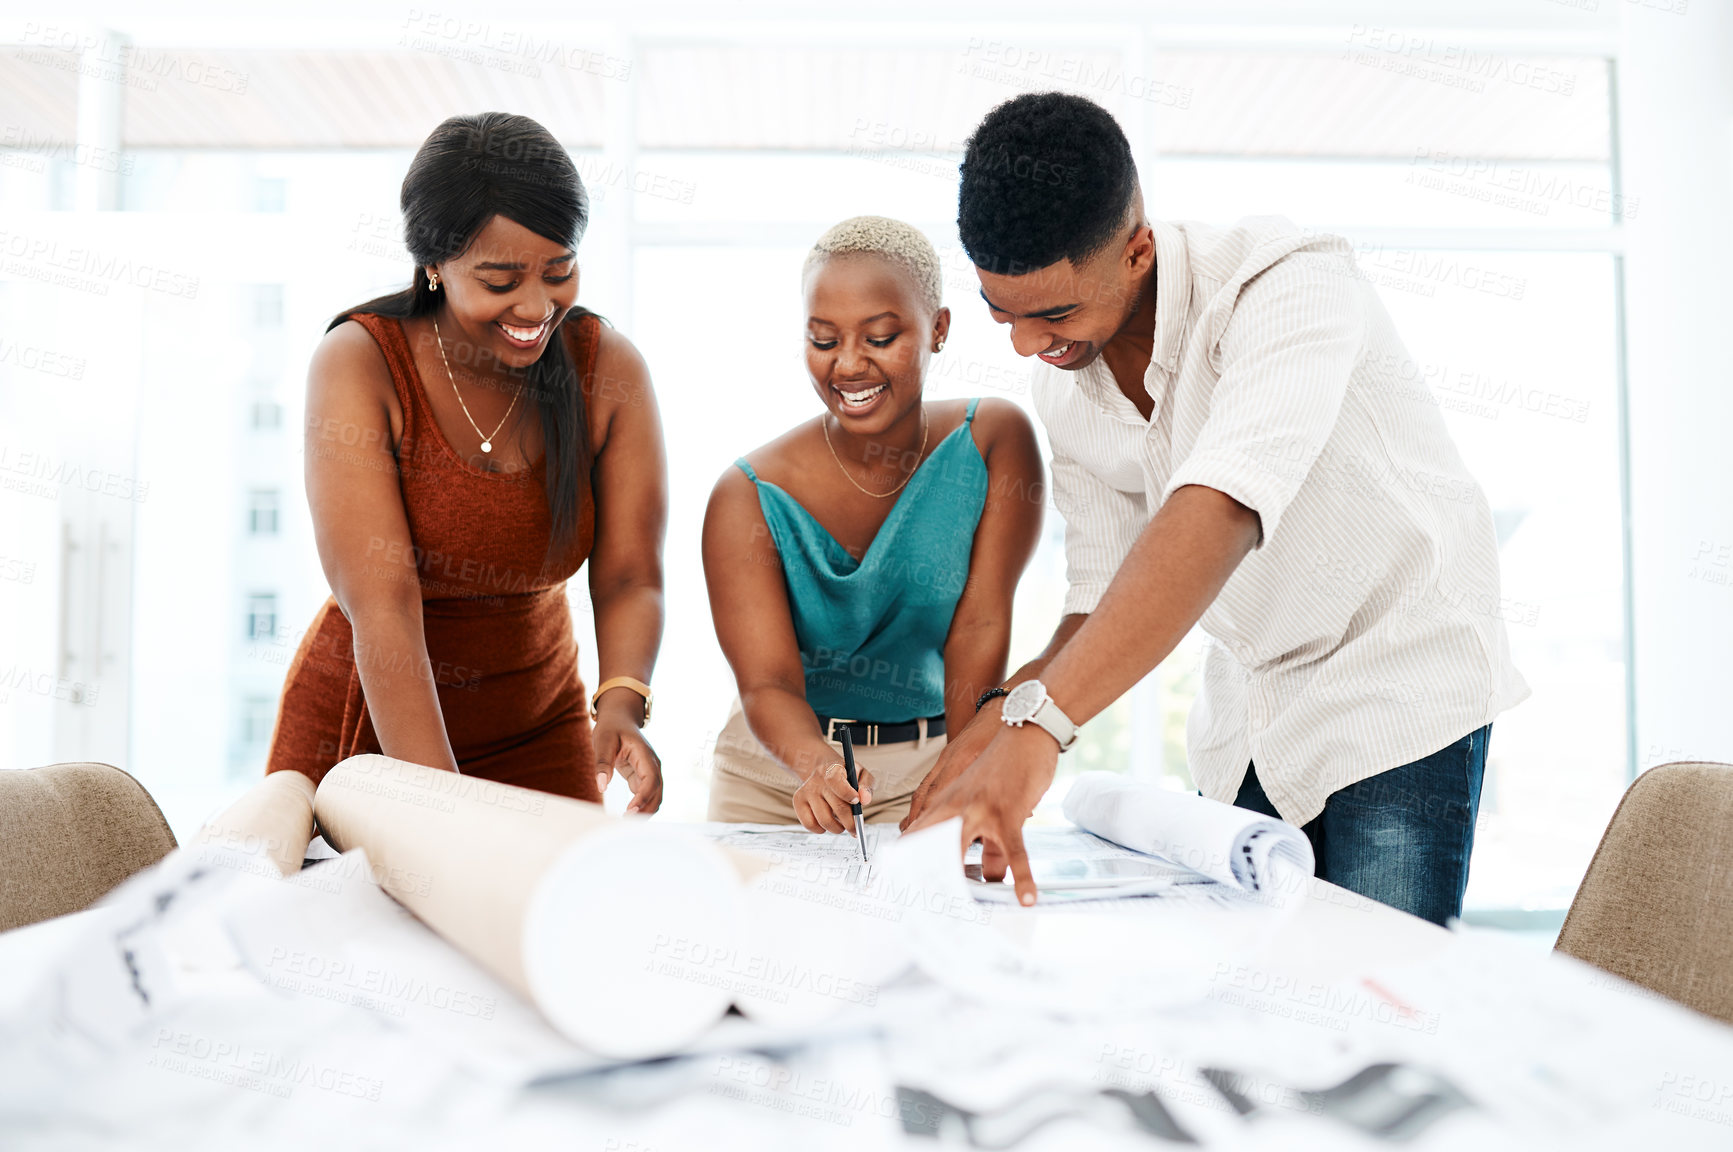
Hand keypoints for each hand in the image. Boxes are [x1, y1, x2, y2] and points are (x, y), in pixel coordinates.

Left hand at [591, 701, 662, 813]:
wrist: (619, 719)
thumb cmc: (611, 728)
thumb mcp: (603, 741)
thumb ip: (603, 763)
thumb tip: (602, 786)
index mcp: (645, 755)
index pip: (651, 780)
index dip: (643, 797)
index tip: (629, 811)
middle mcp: (652, 766)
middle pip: (657, 793)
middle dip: (645, 809)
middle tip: (625, 823)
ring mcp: (650, 773)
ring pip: (655, 798)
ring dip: (644, 811)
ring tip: (625, 823)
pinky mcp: (642, 778)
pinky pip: (646, 796)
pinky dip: (639, 807)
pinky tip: (626, 816)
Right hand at [793, 759, 875, 834]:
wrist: (824, 769)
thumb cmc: (846, 775)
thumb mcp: (861, 774)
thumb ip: (866, 785)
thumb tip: (864, 800)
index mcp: (833, 768)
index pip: (835, 780)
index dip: (848, 794)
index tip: (857, 802)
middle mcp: (817, 779)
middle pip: (837, 807)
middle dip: (851, 822)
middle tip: (856, 829)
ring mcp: (806, 790)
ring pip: (824, 820)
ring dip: (837, 828)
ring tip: (842, 825)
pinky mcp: (798, 801)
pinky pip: (809, 824)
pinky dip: (821, 830)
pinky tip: (828, 823)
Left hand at [904, 722, 1057, 905]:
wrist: (1024, 732)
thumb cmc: (1003, 766)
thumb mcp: (984, 802)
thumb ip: (984, 839)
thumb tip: (990, 876)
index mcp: (945, 803)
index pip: (917, 835)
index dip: (905, 861)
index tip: (897, 885)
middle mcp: (956, 807)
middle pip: (930, 846)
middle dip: (921, 876)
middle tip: (916, 905)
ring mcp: (981, 810)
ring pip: (963, 850)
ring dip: (960, 880)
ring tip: (960, 908)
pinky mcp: (1008, 813)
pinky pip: (1014, 852)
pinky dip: (1022, 876)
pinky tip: (1026, 896)